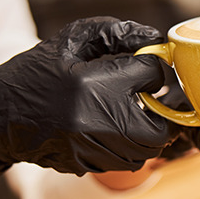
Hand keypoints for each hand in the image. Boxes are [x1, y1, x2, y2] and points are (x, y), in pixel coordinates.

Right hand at [0, 17, 179, 174]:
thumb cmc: (37, 72)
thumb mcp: (71, 41)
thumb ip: (114, 34)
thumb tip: (153, 38)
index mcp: (93, 83)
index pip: (151, 74)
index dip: (153, 69)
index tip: (144, 70)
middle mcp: (95, 119)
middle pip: (161, 127)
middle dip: (162, 113)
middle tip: (150, 101)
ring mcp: (91, 147)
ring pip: (147, 148)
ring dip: (148, 132)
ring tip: (130, 115)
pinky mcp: (86, 164)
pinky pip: (128, 161)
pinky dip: (130, 147)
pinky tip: (113, 130)